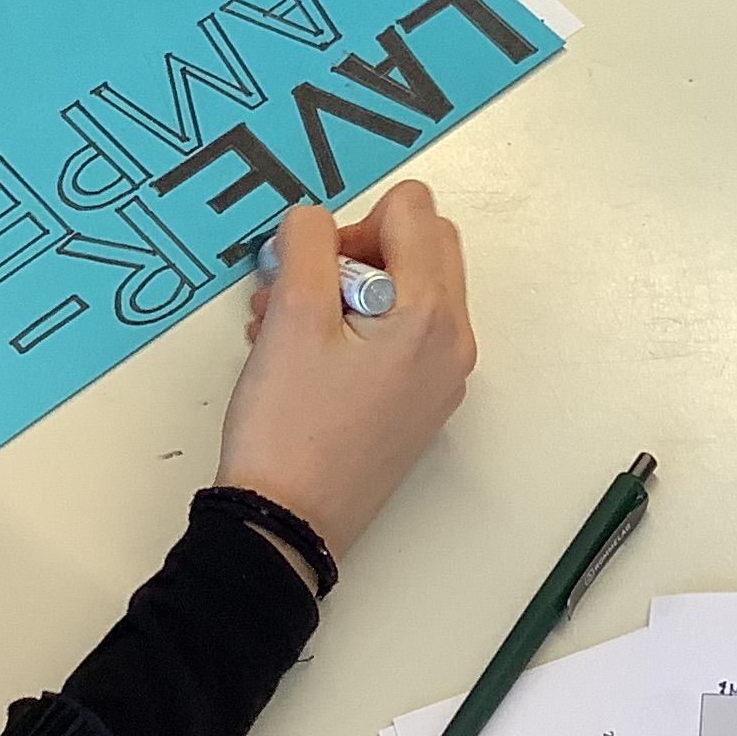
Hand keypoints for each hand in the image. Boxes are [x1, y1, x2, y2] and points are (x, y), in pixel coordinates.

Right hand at [221, 188, 475, 562]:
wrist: (286, 525)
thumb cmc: (289, 427)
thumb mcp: (291, 315)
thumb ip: (309, 244)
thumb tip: (314, 220)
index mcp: (432, 314)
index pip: (412, 209)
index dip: (353, 222)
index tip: (313, 267)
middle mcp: (453, 342)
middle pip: (422, 245)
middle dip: (358, 251)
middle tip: (303, 289)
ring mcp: (441, 377)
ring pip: (408, 290)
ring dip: (348, 289)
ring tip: (283, 327)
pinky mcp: (420, 404)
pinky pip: (402, 334)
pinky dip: (358, 326)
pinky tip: (304, 357)